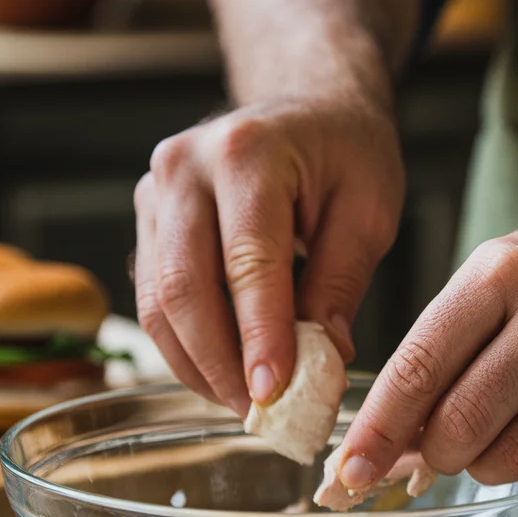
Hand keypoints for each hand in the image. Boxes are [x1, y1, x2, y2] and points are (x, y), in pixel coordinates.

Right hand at [134, 97, 403, 414]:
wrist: (306, 103)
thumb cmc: (345, 150)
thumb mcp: (369, 207)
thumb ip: (341, 281)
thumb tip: (320, 359)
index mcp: (248, 152)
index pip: (247, 262)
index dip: (258, 336)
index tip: (275, 393)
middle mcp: (185, 167)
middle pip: (184, 287)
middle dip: (220, 363)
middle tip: (260, 413)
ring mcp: (156, 191)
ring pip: (158, 301)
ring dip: (197, 364)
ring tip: (244, 402)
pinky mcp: (148, 219)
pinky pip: (154, 298)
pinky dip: (185, 345)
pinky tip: (222, 373)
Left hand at [335, 193, 517, 490]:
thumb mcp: (492, 279)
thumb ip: (439, 353)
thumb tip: (385, 443)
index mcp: (502, 272)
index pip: (420, 366)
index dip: (378, 429)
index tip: (350, 471)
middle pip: (466, 423)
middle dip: (438, 454)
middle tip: (443, 450)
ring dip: (492, 462)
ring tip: (504, 428)